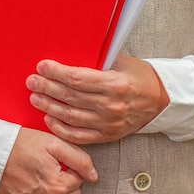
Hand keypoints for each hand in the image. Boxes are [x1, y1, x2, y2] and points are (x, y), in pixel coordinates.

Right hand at [0, 127, 97, 193]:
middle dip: (67, 184)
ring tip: (49, 188)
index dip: (71, 170)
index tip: (58, 164)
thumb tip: (93, 176)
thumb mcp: (54, 144)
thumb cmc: (20, 147)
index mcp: (57, 185)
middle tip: (51, 173)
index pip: (80, 181)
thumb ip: (80, 159)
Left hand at [25, 54, 169, 144]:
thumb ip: (97, 63)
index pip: (77, 78)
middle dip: (47, 87)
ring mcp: (108, 123)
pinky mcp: (107, 135)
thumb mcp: (122, 63)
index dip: (56, 72)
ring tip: (36, 97)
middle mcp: (110, 106)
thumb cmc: (141, 78)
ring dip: (49, 106)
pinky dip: (60, 128)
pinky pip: (78, 135)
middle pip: (70, 96)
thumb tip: (68, 59)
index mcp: (115, 84)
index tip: (43, 66)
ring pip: (70, 116)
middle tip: (32, 81)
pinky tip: (49, 118)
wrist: (161, 101)